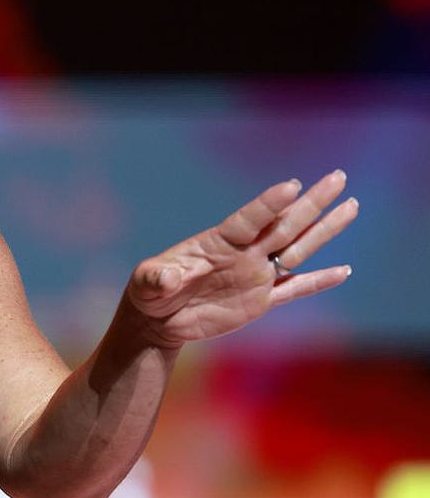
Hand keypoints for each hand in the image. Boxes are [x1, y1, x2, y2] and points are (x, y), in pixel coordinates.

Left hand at [125, 170, 358, 347]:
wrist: (159, 320)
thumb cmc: (149, 293)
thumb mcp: (146, 284)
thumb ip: (156, 278)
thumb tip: (165, 279)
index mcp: (217, 243)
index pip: (248, 219)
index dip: (268, 204)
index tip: (292, 185)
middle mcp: (243, 253)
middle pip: (284, 225)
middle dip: (311, 203)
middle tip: (337, 177)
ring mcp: (254, 275)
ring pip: (297, 249)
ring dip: (324, 230)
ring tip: (351, 206)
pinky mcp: (260, 301)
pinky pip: (295, 289)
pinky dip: (318, 281)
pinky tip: (344, 271)